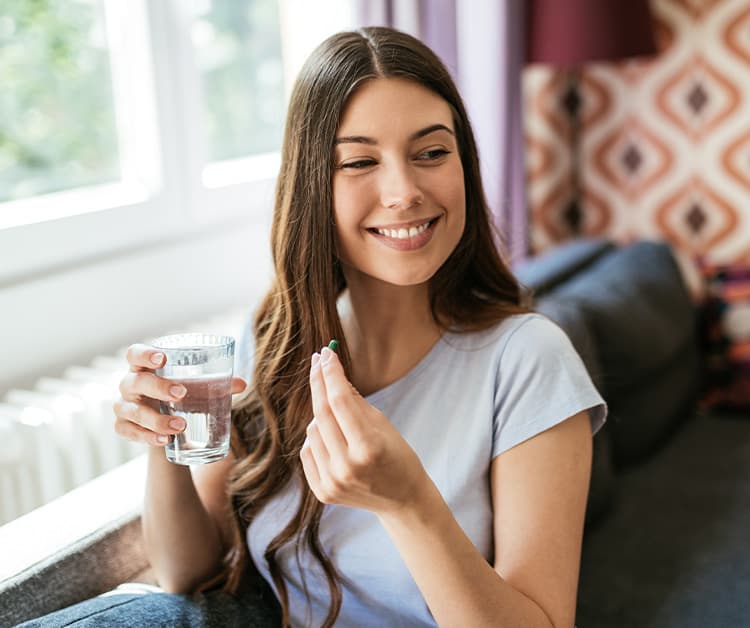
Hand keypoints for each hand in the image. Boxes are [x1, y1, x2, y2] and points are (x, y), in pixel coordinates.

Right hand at [113, 343, 246, 446]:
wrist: (166, 423)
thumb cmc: (181, 395)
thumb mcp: (197, 388)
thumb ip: (217, 384)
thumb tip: (242, 384)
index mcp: (144, 366)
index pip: (135, 354)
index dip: (145, 354)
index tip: (163, 358)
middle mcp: (129, 384)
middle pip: (135, 382)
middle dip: (157, 387)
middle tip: (181, 394)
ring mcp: (123, 406)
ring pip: (132, 411)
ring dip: (156, 419)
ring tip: (180, 426)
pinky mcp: (123, 427)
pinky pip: (129, 432)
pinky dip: (147, 437)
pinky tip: (165, 441)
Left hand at [300, 346, 427, 514]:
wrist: (403, 500)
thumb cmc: (398, 456)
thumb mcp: (383, 424)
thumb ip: (355, 401)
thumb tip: (332, 374)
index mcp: (368, 448)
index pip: (339, 401)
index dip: (331, 373)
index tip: (327, 353)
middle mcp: (346, 467)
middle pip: (321, 413)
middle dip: (319, 382)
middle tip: (319, 361)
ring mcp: (332, 482)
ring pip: (312, 430)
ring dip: (321, 415)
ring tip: (340, 418)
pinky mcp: (322, 492)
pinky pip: (308, 451)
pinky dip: (317, 438)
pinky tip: (333, 438)